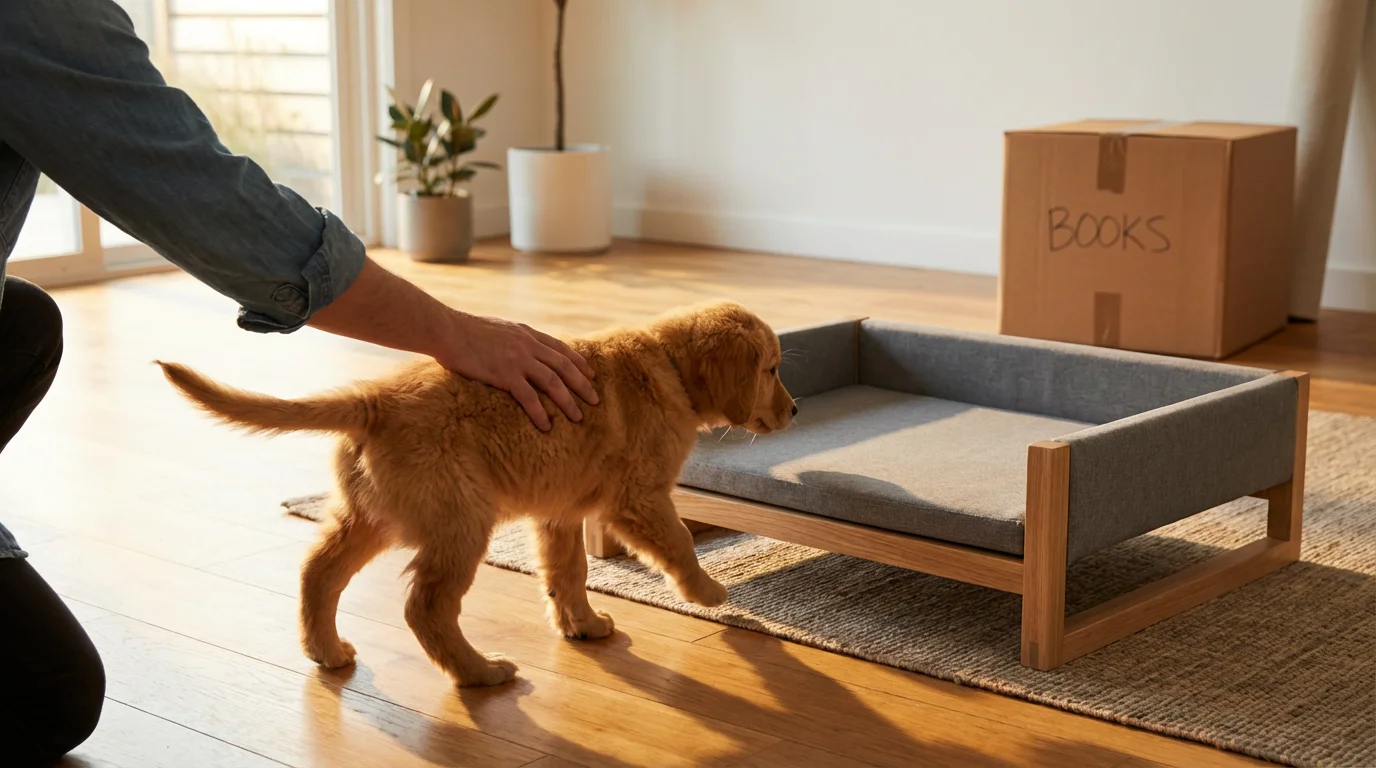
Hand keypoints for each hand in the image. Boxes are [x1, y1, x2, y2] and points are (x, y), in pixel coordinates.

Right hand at [438, 312, 598, 429]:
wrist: (447, 330)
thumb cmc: (464, 331)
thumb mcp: (497, 328)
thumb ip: (512, 338)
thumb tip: (515, 348)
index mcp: (526, 333)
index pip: (560, 348)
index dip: (578, 362)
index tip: (590, 374)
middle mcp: (528, 345)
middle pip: (564, 366)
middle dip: (582, 384)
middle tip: (595, 399)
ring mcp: (518, 359)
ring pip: (553, 383)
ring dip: (568, 402)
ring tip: (578, 417)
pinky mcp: (505, 374)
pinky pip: (529, 398)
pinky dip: (541, 413)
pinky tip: (547, 426)